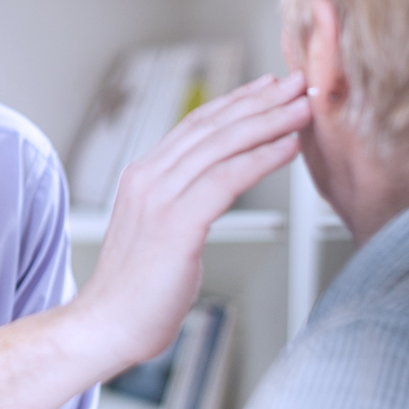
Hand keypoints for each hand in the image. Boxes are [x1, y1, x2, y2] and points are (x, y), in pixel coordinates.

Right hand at [77, 71, 311, 367]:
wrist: (106, 325)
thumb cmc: (137, 291)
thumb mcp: (158, 232)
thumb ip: (180, 204)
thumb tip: (213, 193)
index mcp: (143, 175)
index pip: (195, 125)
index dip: (235, 102)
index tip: (268, 87)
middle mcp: (148, 177)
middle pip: (212, 126)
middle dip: (259, 101)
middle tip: (296, 83)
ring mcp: (159, 198)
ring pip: (222, 146)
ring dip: (268, 123)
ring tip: (302, 110)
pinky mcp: (175, 224)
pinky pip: (226, 180)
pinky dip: (262, 159)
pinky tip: (289, 148)